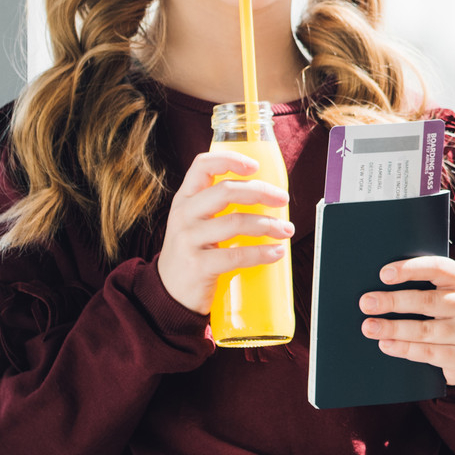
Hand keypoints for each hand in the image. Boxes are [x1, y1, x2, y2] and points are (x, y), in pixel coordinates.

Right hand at [155, 149, 292, 316]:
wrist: (168, 294)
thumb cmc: (193, 253)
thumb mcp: (196, 223)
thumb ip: (219, 207)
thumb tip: (268, 198)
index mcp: (185, 199)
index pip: (202, 165)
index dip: (230, 159)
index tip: (255, 166)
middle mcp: (184, 215)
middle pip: (226, 191)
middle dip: (261, 192)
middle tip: (283, 200)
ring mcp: (188, 240)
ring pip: (235, 222)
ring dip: (267, 224)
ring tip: (286, 230)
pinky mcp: (197, 266)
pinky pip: (235, 255)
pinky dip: (261, 253)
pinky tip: (275, 252)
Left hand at [362, 256, 454, 386]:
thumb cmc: (451, 315)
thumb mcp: (448, 295)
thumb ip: (426, 286)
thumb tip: (382, 283)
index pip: (439, 268)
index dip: (410, 269)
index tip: (384, 274)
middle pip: (428, 301)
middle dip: (393, 301)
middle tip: (366, 303)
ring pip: (425, 330)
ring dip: (393, 328)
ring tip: (369, 327)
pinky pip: (428, 353)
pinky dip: (403, 348)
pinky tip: (386, 344)